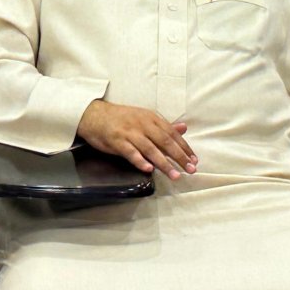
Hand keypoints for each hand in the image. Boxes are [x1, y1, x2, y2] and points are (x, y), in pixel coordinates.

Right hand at [76, 99, 197, 177]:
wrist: (94, 114)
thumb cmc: (122, 118)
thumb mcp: (144, 118)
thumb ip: (164, 126)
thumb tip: (184, 128)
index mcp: (151, 118)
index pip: (172, 134)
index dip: (184, 147)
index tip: (194, 160)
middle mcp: (143, 124)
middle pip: (165, 141)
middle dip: (179, 157)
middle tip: (191, 170)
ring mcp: (130, 133)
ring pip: (150, 149)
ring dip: (164, 163)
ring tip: (175, 175)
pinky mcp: (117, 141)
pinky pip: (130, 152)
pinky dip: (140, 161)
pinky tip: (148, 169)